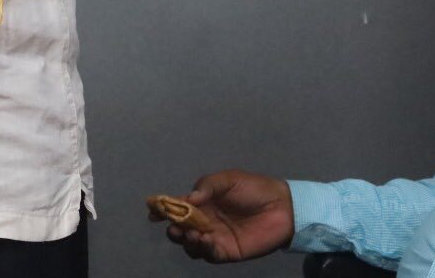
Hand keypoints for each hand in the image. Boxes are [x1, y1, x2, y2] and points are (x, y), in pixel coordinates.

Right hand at [153, 169, 293, 261]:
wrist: (282, 207)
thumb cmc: (254, 189)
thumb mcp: (227, 179)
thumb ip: (206, 187)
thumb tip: (186, 200)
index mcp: (203, 202)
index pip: (178, 207)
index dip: (164, 209)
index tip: (153, 212)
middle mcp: (205, 221)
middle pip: (180, 229)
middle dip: (173, 229)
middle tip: (174, 227)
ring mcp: (215, 237)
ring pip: (191, 245)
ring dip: (186, 241)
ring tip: (191, 234)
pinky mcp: (227, 251)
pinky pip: (209, 254)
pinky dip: (203, 249)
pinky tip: (205, 240)